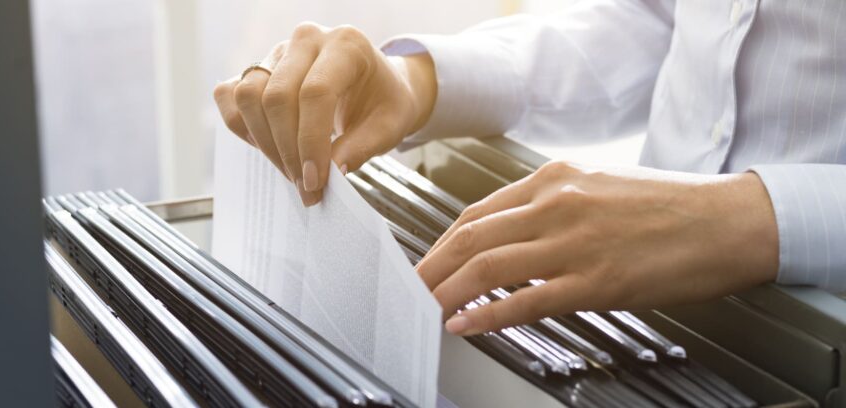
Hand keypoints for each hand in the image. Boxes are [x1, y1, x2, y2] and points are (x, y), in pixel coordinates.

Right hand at [213, 22, 436, 204]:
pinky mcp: (257, 68)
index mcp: (346, 45)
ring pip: (248, 96)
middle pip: (277, 96)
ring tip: (290, 171)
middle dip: (287, 151)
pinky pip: (230, 96)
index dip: (310, 142)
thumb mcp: (388, 127)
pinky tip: (269, 147)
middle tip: (305, 186)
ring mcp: (277, 52)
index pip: (315, 92)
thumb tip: (330, 173)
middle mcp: (307, 40)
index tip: (315, 181)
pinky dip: (243, 128)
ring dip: (265, 144)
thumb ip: (361, 148)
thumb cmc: (383, 103)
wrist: (376, 87)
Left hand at [416, 161, 779, 335]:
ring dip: (447, 292)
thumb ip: (552, 204)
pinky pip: (526, 301)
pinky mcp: (596, 281)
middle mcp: (556, 204)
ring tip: (425, 309)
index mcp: (555, 179)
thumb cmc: (671, 205)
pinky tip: (466, 325)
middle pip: (469, 238)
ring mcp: (574, 242)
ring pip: (487, 267)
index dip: (442, 241)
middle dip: (430, 267)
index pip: (477, 212)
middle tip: (407, 289)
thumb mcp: (600, 186)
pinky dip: (487, 315)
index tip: (428, 261)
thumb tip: (512, 232)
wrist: (731, 220)